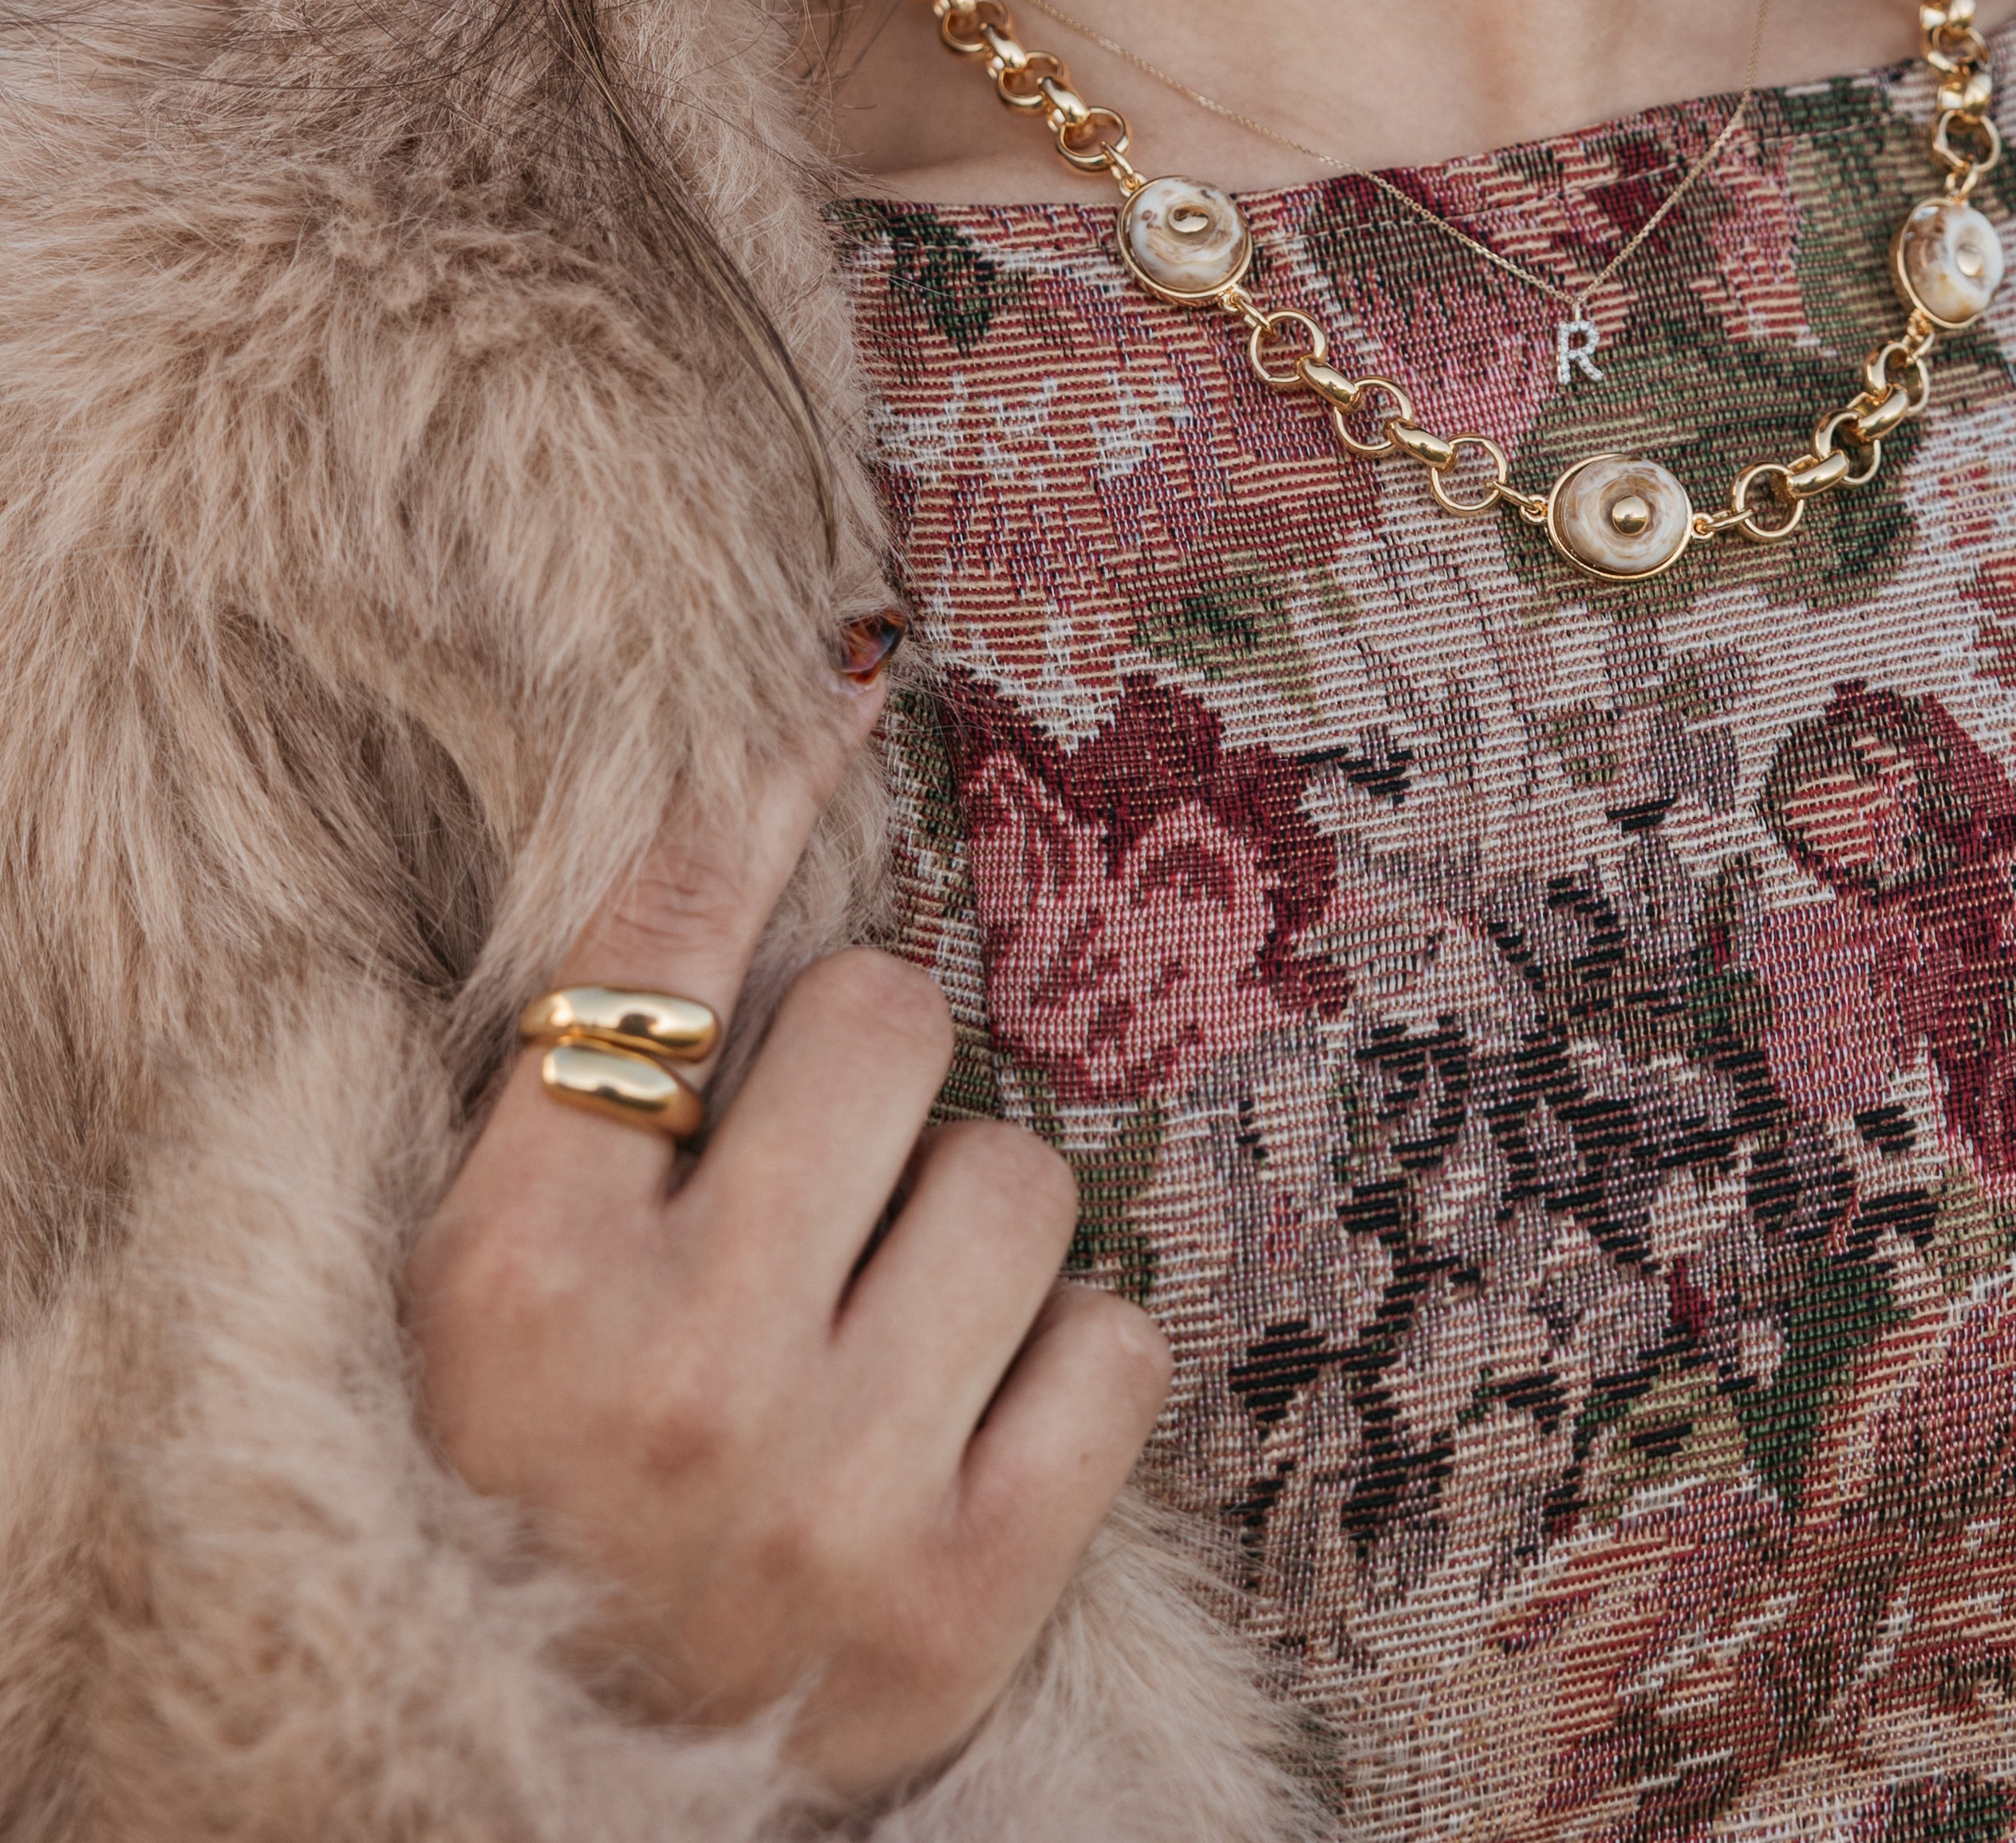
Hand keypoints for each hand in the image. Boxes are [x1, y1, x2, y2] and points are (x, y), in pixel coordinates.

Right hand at [406, 686, 1169, 1794]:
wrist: (531, 1809)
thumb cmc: (523, 1501)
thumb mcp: (480, 1297)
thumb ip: (582, 1082)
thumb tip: (740, 776)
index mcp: (514, 1285)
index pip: (662, 951)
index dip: (753, 802)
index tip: (834, 700)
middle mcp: (674, 1379)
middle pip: (885, 1024)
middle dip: (866, 1078)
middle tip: (819, 1180)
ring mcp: (832, 1493)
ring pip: (1018, 1176)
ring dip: (967, 1227)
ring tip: (881, 1327)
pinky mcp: (972, 1598)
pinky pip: (1118, 1346)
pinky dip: (1064, 1372)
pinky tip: (969, 1426)